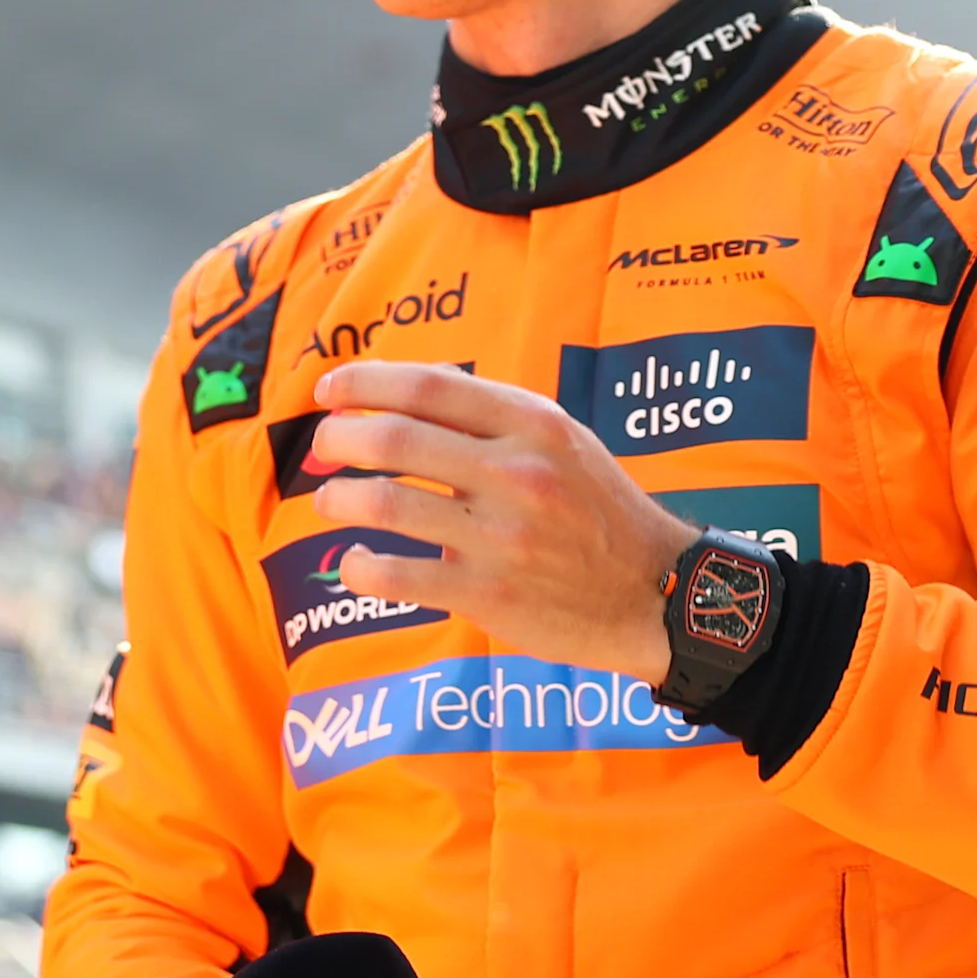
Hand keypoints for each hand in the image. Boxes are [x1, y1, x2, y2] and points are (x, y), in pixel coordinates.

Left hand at [308, 363, 692, 681]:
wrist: (655, 594)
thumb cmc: (594, 511)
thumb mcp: (562, 442)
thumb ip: (490, 415)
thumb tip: (401, 387)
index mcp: (534, 425)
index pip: (428, 386)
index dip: (363, 382)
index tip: (328, 389)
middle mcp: (518, 473)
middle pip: (393, 438)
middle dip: (337, 438)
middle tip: (321, 448)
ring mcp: (502, 537)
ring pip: (384, 504)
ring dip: (336, 499)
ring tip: (328, 501)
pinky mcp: (488, 595)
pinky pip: (395, 576)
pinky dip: (359, 566)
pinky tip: (358, 561)